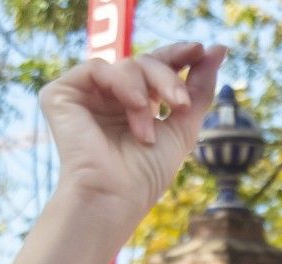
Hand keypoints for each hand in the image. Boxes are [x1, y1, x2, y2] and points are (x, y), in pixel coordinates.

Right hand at [40, 43, 225, 220]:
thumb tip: (220, 48)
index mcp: (133, 104)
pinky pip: (98, 68)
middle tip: (182, 104)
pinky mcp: (61, 94)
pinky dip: (122, 84)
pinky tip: (133, 107)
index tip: (201, 50)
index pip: (154, 68)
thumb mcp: (183, 126)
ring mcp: (84, 95)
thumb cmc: (145, 175)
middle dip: (168, 79)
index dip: (176, 56)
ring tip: (147, 133)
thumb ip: (200, 89)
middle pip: (144, 63)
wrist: (114, 196)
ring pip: (125, 65)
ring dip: (146, 94)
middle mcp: (108, 97)